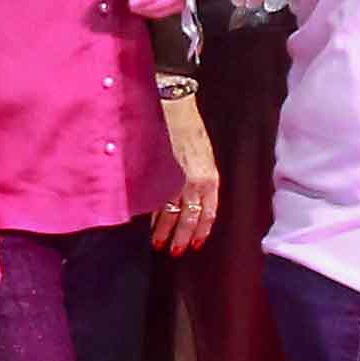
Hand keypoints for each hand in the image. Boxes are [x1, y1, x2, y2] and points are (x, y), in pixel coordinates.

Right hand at [148, 91, 221, 253]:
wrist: (175, 109)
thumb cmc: (191, 131)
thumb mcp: (206, 157)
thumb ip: (202, 180)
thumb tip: (194, 202)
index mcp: (211, 179)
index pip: (209, 213)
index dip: (202, 231)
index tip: (196, 244)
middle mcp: (196, 183)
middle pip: (190, 219)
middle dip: (182, 238)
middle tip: (174, 251)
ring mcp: (177, 180)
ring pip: (172, 215)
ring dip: (165, 232)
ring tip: (158, 244)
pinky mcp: (160, 176)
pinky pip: (157, 202)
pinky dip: (154, 216)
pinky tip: (149, 226)